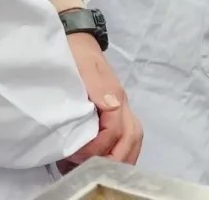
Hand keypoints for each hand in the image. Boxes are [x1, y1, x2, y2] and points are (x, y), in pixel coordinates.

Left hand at [62, 33, 142, 166]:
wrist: (77, 38)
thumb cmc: (74, 53)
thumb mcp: (79, 66)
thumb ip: (94, 87)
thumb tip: (108, 109)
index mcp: (112, 94)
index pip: (115, 129)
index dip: (97, 147)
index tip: (74, 155)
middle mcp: (121, 101)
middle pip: (133, 135)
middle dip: (117, 158)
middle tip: (93, 171)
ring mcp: (120, 105)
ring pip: (133, 135)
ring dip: (122, 157)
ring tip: (102, 171)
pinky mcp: (114, 107)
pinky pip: (127, 132)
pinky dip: (120, 150)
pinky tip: (103, 160)